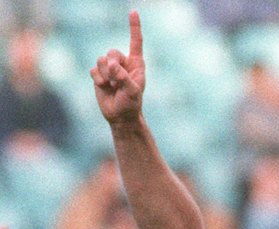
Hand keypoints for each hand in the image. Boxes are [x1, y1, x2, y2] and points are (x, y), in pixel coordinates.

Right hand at [90, 10, 144, 124]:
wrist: (120, 117)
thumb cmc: (131, 104)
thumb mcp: (132, 91)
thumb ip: (123, 77)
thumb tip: (111, 65)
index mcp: (136, 64)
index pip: (135, 41)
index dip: (134, 27)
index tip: (133, 11)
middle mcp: (123, 63)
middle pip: (112, 52)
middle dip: (112, 65)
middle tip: (116, 80)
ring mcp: (110, 68)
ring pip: (101, 60)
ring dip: (105, 75)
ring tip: (111, 86)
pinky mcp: (99, 75)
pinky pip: (94, 70)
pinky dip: (98, 80)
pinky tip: (105, 88)